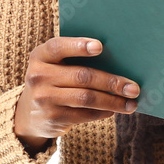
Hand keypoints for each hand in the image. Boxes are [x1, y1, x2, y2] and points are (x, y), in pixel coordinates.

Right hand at [14, 36, 139, 153]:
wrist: (29, 112)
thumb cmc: (54, 80)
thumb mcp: (55, 65)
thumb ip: (75, 59)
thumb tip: (120, 61)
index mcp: (40, 56)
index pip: (58, 47)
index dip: (79, 46)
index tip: (101, 47)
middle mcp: (39, 76)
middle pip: (82, 76)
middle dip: (112, 82)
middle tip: (133, 87)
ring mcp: (44, 99)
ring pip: (86, 98)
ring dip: (113, 101)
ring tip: (131, 103)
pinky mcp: (52, 118)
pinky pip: (85, 114)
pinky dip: (104, 112)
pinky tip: (115, 110)